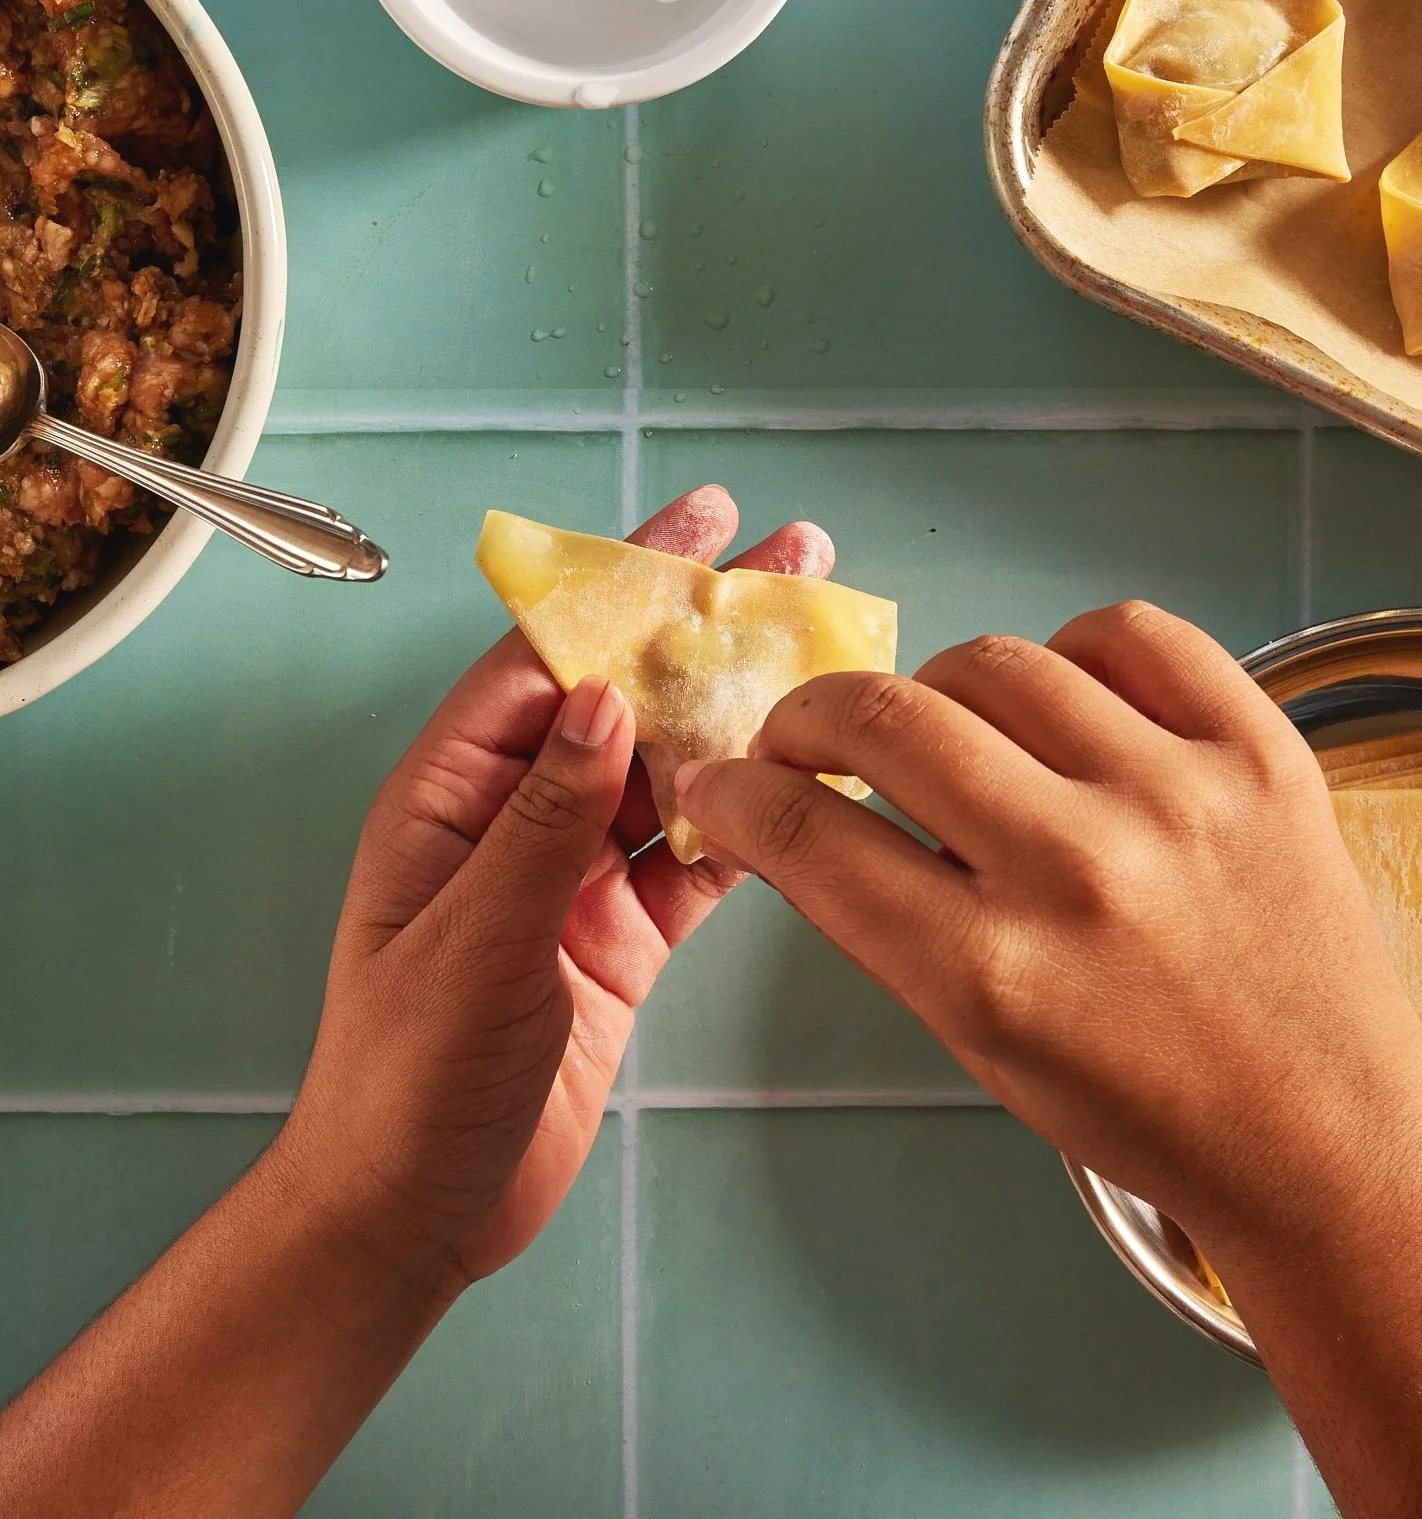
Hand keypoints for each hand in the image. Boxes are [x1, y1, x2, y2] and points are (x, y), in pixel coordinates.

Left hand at [276, 486, 834, 1292]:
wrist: (417, 1214)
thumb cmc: (406, 1082)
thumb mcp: (474, 942)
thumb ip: (543, 822)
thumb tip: (600, 698)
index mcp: (451, 797)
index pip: (543, 662)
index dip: (621, 587)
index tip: (695, 525)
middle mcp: (514, 819)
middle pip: (621, 701)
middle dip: (700, 633)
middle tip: (789, 561)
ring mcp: (572, 878)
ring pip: (669, 774)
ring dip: (738, 720)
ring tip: (820, 654)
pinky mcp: (618, 937)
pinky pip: (692, 861)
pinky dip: (747, 824)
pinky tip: (804, 783)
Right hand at [673, 602, 1421, 1243]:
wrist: (1322, 1138)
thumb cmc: (1139, 1107)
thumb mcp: (976, 1044)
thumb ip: (881, 921)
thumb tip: (797, 814)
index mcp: (993, 973)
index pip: (811, 838)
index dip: (736, 796)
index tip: (721, 782)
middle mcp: (1081, 871)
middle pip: (885, 720)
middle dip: (809, 720)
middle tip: (808, 740)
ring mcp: (1181, 795)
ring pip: (994, 660)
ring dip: (937, 692)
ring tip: (951, 736)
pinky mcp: (1263, 751)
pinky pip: (1130, 632)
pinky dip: (1070, 654)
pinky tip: (1063, 702)